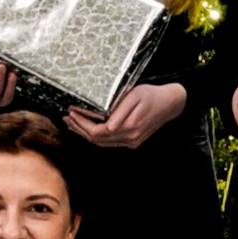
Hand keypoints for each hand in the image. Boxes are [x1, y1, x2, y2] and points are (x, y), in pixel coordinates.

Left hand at [65, 83, 187, 148]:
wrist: (170, 103)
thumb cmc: (151, 95)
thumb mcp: (135, 96)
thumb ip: (120, 111)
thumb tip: (107, 125)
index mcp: (129, 127)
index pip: (97, 131)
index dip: (82, 123)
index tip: (72, 112)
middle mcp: (130, 138)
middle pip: (97, 140)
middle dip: (80, 129)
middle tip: (67, 118)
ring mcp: (131, 141)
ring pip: (102, 143)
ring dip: (86, 134)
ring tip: (73, 123)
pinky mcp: (133, 141)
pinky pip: (109, 142)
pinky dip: (96, 136)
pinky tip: (88, 129)